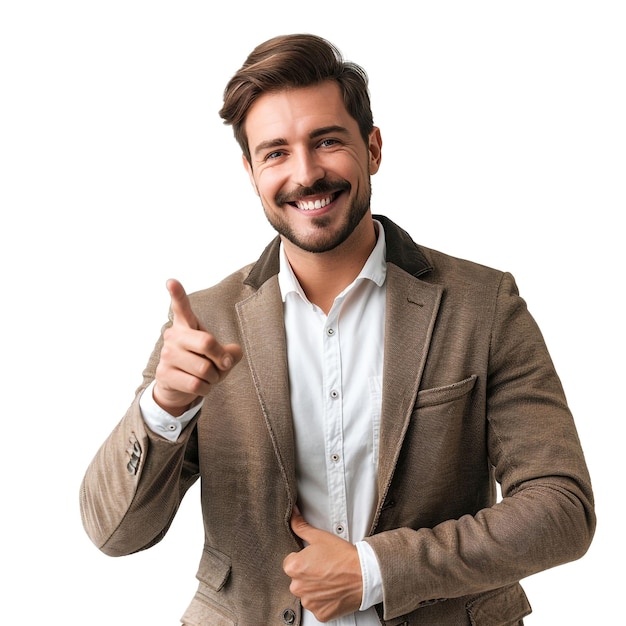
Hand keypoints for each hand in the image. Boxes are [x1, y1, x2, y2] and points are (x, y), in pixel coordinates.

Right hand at [153, 279, 242, 414]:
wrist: (177, 387)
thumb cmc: (200, 364)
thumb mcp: (219, 356)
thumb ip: (229, 353)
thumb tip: (230, 356)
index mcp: (186, 325)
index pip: (182, 307)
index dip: (177, 294)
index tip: (171, 281)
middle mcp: (173, 336)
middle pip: (207, 342)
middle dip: (222, 358)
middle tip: (224, 365)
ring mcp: (166, 355)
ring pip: (204, 369)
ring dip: (214, 378)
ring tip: (208, 377)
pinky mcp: (164, 374)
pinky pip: (196, 384)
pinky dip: (206, 389)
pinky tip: (200, 386)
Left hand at [282, 508, 362, 621]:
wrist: (364, 574)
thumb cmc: (343, 556)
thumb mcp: (319, 536)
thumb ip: (300, 526)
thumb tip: (292, 514)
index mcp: (294, 567)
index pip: (290, 562)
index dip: (303, 558)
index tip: (314, 557)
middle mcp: (297, 587)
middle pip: (297, 579)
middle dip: (307, 574)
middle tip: (324, 567)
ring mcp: (309, 602)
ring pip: (307, 593)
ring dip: (315, 588)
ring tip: (330, 578)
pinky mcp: (320, 614)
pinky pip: (317, 606)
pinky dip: (324, 600)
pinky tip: (333, 590)